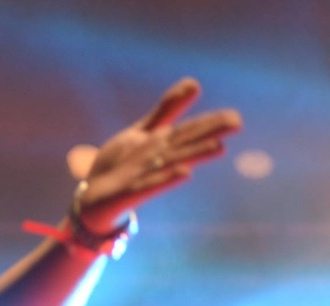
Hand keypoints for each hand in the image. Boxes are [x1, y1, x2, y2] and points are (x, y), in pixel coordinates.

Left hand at [77, 77, 242, 232]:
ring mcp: (143, 177)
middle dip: (209, 134)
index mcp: (160, 145)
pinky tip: (185, 173)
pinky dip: (164, 179)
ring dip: (194, 155)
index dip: (210, 122)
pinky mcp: (127, 193)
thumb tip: (194, 82)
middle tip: (237, 123)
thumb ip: (167, 110)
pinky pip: (147, 185)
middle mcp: (156, 160)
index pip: (188, 130)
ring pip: (170, 163)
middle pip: (184, 144)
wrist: (92, 199)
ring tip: (220, 147)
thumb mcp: (142, 133)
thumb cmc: (121, 166)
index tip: (237, 116)